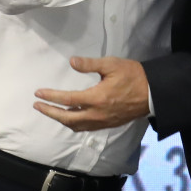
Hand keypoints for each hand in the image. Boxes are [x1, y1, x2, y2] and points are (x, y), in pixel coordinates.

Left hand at [34, 56, 149, 131]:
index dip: (51, 97)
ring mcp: (102, 121)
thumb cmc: (132, 75)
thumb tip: (72, 61)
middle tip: (37, 106)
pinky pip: (86, 128)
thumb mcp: (111, 64)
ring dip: (61, 119)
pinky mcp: (108, 124)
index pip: (67, 100)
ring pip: (76, 126)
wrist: (152, 93)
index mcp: (96, 98)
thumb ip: (90, 64)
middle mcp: (97, 114)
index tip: (38, 94)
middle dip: (50, 112)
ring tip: (50, 112)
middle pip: (67, 118)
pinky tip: (70, 118)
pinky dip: (74, 124)